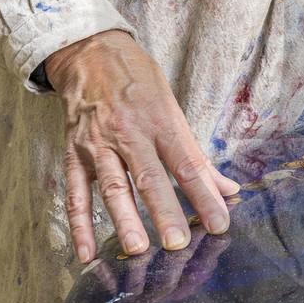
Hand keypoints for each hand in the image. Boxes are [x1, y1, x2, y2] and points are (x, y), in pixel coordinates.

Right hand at [43, 29, 241, 263]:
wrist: (90, 51)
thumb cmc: (137, 80)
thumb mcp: (172, 105)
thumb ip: (196, 153)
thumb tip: (228, 189)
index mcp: (161, 121)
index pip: (188, 164)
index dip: (205, 195)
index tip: (221, 223)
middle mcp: (130, 133)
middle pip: (149, 178)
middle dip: (165, 212)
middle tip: (178, 243)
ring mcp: (99, 144)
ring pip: (112, 186)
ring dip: (124, 219)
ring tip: (137, 248)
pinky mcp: (75, 153)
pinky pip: (75, 193)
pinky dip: (79, 224)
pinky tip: (86, 251)